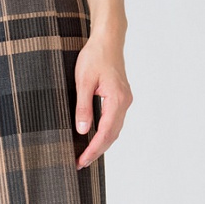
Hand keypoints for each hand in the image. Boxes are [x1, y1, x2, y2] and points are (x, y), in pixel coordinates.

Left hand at [73, 30, 132, 169]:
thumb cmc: (95, 56)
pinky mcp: (121, 98)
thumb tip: (83, 130)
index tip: (81, 160)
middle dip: (97, 151)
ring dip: (101, 144)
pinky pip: (114, 121)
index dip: (93, 149)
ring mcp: (124, 100)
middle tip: (80, 164)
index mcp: (117, 99)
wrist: (108, 40)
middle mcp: (124, 102)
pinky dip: (105, 133)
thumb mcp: (83, 81)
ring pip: (115, 130)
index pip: (105, 132)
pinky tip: (94, 139)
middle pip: (112, 135)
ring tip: (85, 155)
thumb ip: (83, 107)